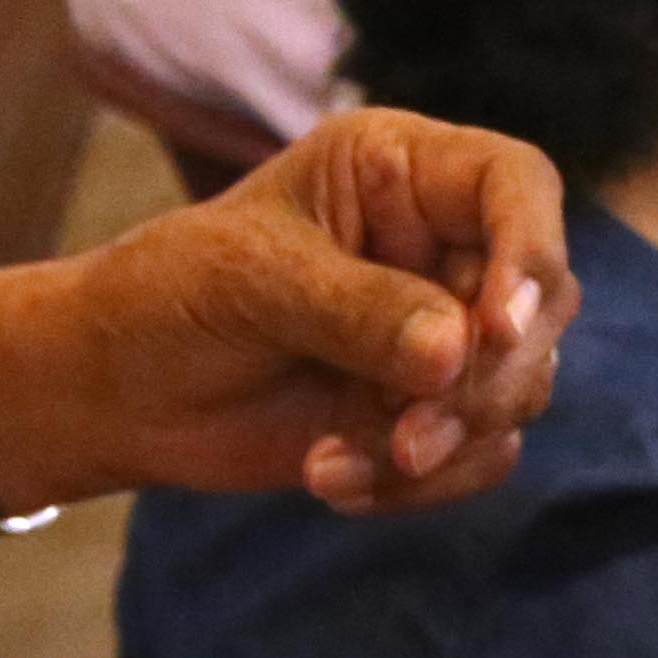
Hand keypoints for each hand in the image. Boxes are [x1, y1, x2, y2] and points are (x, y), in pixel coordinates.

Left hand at [0, 108, 569, 516]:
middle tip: (411, 435)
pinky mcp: (428, 409)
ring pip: (520, 386)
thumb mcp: (251, 282)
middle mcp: (441, 244)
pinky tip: (330, 480)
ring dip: (448, 441)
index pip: (516, 186)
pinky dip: (419, 484)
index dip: (531, 250)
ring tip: (343, 462)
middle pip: (543, 300)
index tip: (497, 329)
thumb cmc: (168, 295)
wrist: (114, 391)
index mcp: (403, 172)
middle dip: (489, 379)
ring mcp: (443, 331)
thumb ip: (358, 308)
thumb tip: (456, 352)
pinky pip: (480, 452)